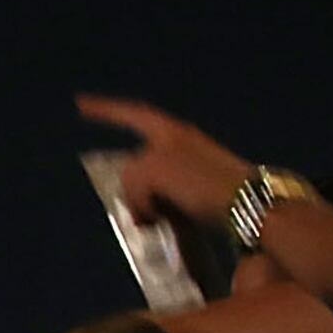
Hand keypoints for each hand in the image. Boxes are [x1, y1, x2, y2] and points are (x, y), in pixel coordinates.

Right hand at [78, 95, 254, 229]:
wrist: (251, 207)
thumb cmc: (199, 182)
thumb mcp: (150, 172)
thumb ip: (131, 181)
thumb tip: (140, 207)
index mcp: (171, 132)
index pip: (132, 114)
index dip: (105, 110)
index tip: (81, 104)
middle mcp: (184, 146)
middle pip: (140, 158)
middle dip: (129, 181)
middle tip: (126, 202)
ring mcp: (197, 170)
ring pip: (155, 185)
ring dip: (146, 203)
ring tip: (147, 222)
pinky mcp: (208, 194)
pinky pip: (173, 203)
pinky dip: (164, 214)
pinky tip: (166, 228)